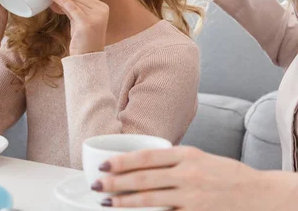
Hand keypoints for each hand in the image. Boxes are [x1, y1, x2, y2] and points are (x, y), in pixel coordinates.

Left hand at [45, 0, 107, 55]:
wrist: (87, 58)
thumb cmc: (83, 40)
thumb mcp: (78, 21)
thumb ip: (71, 8)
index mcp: (103, 8)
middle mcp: (102, 11)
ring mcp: (96, 16)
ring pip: (74, 2)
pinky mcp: (88, 23)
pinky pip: (74, 9)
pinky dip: (64, 1)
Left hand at [93, 146, 297, 210]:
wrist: (260, 194)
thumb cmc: (225, 174)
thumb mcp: (199, 158)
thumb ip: (172, 160)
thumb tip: (139, 163)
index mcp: (186, 155)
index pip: (146, 156)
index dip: (122, 161)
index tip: (103, 165)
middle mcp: (188, 174)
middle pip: (143, 178)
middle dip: (115, 183)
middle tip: (96, 185)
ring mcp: (192, 197)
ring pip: (150, 199)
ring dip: (125, 202)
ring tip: (107, 202)